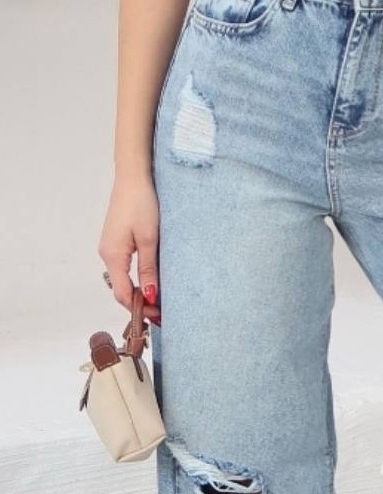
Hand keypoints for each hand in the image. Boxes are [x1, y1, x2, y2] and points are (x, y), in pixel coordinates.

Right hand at [98, 173, 161, 323]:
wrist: (133, 177)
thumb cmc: (142, 203)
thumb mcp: (149, 239)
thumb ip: (149, 269)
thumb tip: (150, 296)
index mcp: (113, 256)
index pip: (123, 294)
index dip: (140, 309)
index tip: (160, 316)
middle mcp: (107, 254)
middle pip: (121, 289)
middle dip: (140, 304)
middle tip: (163, 313)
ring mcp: (110, 248)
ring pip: (123, 280)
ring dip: (139, 292)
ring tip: (160, 301)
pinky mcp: (116, 242)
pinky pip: (124, 268)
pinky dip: (137, 279)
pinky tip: (151, 282)